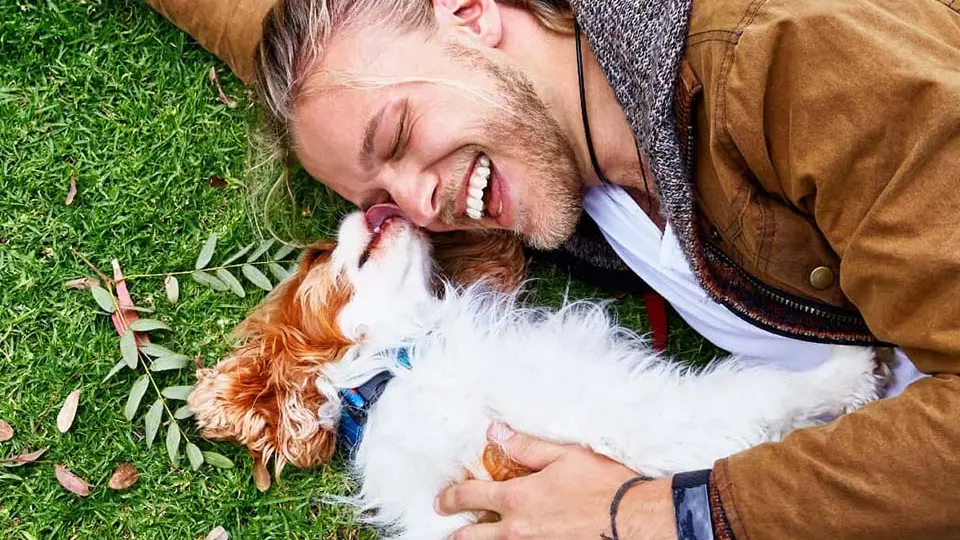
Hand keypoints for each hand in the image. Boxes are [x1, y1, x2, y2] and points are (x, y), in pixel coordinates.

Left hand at [435, 424, 677, 539]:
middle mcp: (517, 529)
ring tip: (474, 538)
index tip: (443, 499)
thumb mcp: (564, 455)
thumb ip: (525, 447)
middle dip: (458, 531)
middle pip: (472, 536)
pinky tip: (511, 539)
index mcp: (517, 499)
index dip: (451, 497)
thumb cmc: (602, 486)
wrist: (631, 520)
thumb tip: (496, 434)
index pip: (470, 497)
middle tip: (450, 527)